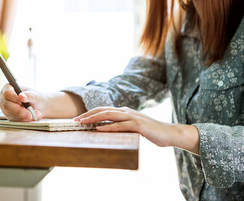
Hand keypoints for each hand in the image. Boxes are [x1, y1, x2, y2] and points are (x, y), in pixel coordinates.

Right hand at [0, 84, 46, 120]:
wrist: (39, 107)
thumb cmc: (36, 98)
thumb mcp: (35, 95)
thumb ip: (29, 95)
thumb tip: (21, 96)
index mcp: (8, 88)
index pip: (7, 93)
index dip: (15, 99)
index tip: (23, 103)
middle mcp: (4, 98)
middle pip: (6, 106)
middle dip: (19, 111)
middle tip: (30, 114)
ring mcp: (5, 108)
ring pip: (10, 114)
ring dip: (23, 116)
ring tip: (34, 114)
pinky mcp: (8, 116)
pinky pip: (13, 120)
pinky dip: (23, 120)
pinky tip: (29, 117)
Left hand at [75, 106, 199, 153]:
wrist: (169, 133)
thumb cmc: (150, 132)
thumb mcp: (132, 128)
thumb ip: (121, 126)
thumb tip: (106, 129)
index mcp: (124, 111)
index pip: (103, 110)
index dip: (90, 113)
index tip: (78, 119)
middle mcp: (126, 111)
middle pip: (103, 110)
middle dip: (87, 114)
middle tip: (75, 120)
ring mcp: (132, 117)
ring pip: (109, 115)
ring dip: (94, 118)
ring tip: (82, 122)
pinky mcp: (137, 125)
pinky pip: (120, 125)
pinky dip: (108, 127)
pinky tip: (98, 128)